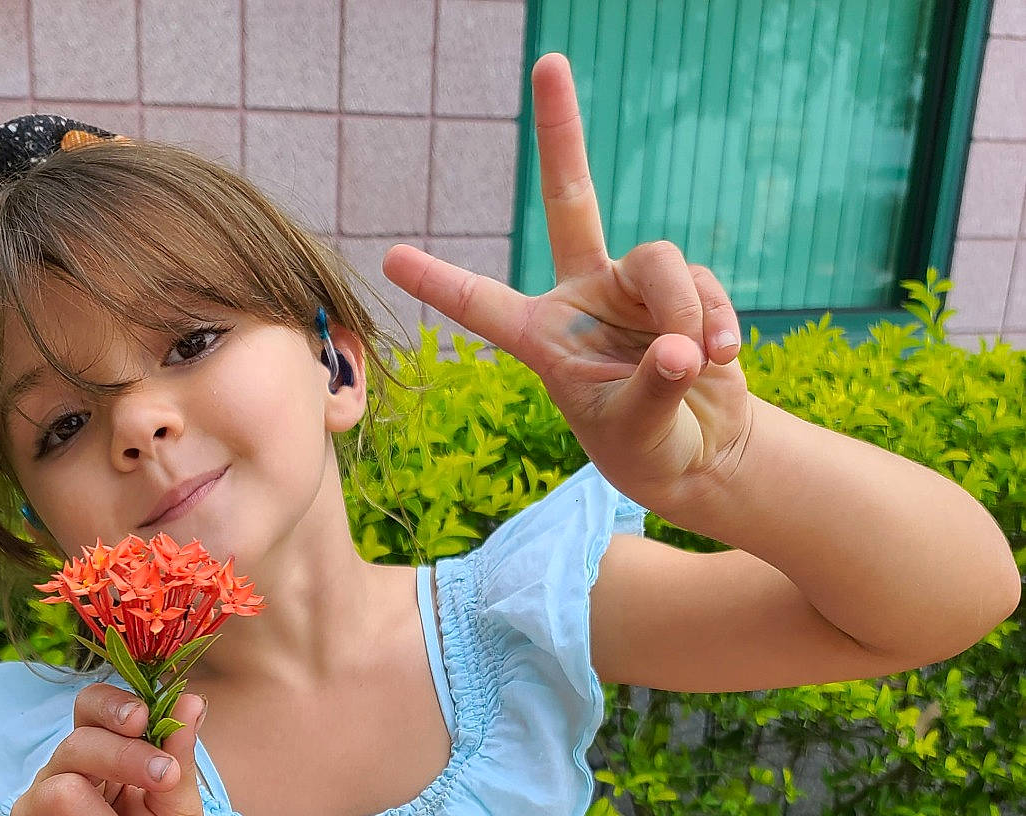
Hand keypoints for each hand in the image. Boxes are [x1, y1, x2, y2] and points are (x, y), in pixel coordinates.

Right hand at [0, 682, 209, 815]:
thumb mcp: (181, 813)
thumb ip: (178, 759)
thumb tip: (191, 700)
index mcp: (99, 764)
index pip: (88, 711)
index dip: (111, 706)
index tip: (144, 718)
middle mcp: (59, 783)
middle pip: (76, 744)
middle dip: (126, 758)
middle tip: (164, 780)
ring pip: (60, 791)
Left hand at [380, 51, 753, 519]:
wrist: (700, 454)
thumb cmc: (647, 450)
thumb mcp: (637, 433)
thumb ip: (653, 390)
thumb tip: (680, 347)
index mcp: (544, 338)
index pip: (485, 305)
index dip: (441, 282)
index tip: (390, 258)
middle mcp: (583, 297)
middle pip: (572, 200)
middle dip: (561, 133)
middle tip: (549, 62)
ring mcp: (634, 288)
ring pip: (660, 259)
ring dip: (684, 309)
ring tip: (694, 362)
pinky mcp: (685, 291)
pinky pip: (703, 285)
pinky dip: (715, 320)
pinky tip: (723, 357)